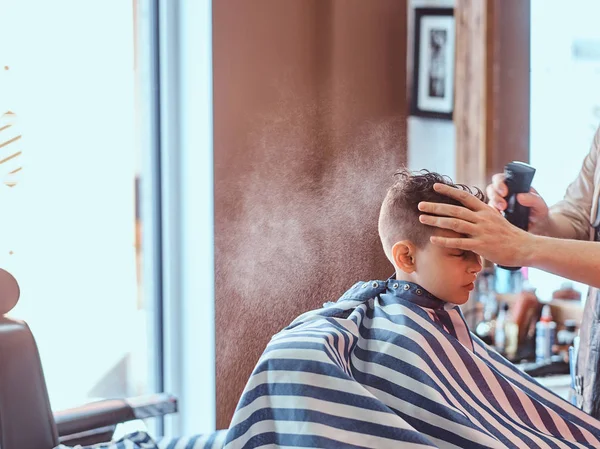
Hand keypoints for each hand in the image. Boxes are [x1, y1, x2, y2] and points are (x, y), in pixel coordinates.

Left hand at [418, 183, 534, 266]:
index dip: (449, 190)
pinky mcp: (482, 246)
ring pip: (455, 224)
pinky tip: (433, 240)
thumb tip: (467, 210)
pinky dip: (445, 241)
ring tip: (421, 219)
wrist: (525, 248)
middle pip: (455, 209)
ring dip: (436, 221)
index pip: (464, 196)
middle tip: (420, 205)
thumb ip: (481, 214)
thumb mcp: (495, 219)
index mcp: (485, 210)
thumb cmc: (508, 235)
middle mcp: (482, 218)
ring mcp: (482, 232)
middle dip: (435, 206)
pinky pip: (460, 243)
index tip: (435, 186)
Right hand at [486, 173, 549, 234]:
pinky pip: (487, 211)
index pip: (501, 178)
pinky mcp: (494, 213)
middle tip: (503, 206)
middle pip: (491, 188)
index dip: (499, 183)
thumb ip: (534, 199)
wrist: (536, 227)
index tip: (505, 192)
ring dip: (492, 205)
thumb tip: (520, 196)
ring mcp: (497, 202)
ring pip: (488, 200)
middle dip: (495, 196)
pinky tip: (498, 217)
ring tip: (501, 212)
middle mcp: (503, 192)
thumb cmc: (538, 213)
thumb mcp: (541, 205)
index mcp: (513, 185)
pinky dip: (490, 213)